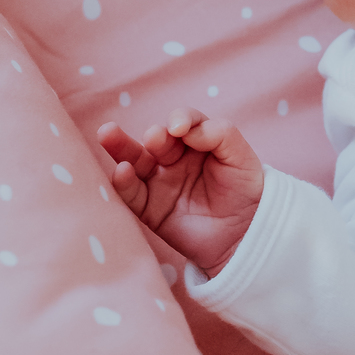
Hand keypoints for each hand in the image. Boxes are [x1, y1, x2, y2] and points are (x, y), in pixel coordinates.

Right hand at [98, 108, 264, 278]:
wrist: (246, 235)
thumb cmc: (246, 191)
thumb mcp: (241, 157)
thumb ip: (220, 134)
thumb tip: (185, 129)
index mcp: (196, 142)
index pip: (184, 122)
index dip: (181, 119)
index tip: (180, 128)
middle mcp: (174, 159)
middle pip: (155, 139)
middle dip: (154, 136)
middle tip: (155, 138)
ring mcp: (159, 183)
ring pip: (134, 161)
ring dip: (120, 147)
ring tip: (108, 133)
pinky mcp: (150, 209)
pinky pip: (132, 194)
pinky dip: (122, 183)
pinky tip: (121, 171)